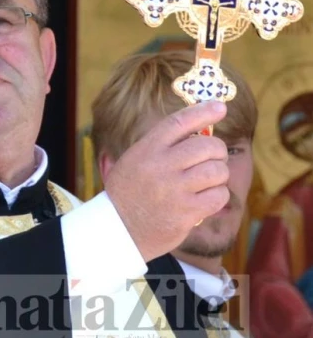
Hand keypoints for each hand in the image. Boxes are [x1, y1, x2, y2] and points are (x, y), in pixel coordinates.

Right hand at [104, 100, 229, 261]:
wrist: (118, 230)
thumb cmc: (129, 193)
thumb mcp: (134, 161)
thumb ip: (161, 146)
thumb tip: (200, 131)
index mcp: (147, 149)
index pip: (180, 122)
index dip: (204, 111)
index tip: (220, 108)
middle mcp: (160, 166)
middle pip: (207, 145)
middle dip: (217, 151)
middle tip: (212, 160)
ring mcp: (174, 190)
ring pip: (217, 171)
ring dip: (218, 175)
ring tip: (208, 182)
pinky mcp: (185, 213)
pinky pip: (218, 196)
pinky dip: (217, 196)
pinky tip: (206, 199)